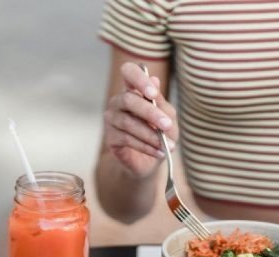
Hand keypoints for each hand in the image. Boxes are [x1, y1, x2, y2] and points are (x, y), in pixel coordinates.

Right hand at [103, 62, 179, 178]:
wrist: (150, 162)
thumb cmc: (160, 134)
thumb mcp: (168, 117)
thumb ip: (161, 102)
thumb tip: (154, 79)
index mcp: (133, 90)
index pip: (128, 71)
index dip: (138, 79)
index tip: (152, 93)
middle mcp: (119, 101)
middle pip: (128, 100)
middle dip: (150, 113)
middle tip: (167, 125)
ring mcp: (111, 119)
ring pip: (128, 122)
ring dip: (150, 134)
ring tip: (166, 145)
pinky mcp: (110, 137)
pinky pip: (126, 139)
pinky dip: (145, 146)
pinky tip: (158, 152)